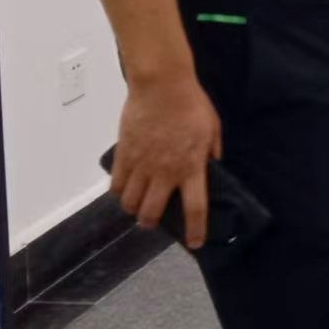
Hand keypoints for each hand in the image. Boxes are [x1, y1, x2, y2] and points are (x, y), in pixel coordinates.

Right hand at [109, 71, 220, 249]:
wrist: (162, 85)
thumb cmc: (191, 104)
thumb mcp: (212, 128)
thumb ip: (212, 150)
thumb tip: (213, 165)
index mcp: (191, 167)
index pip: (195, 208)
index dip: (195, 230)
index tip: (194, 244)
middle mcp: (165, 172)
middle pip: (152, 213)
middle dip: (151, 222)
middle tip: (152, 220)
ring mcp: (142, 165)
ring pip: (130, 203)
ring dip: (133, 208)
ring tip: (137, 203)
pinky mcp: (124, 155)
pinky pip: (115, 185)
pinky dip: (118, 191)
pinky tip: (124, 187)